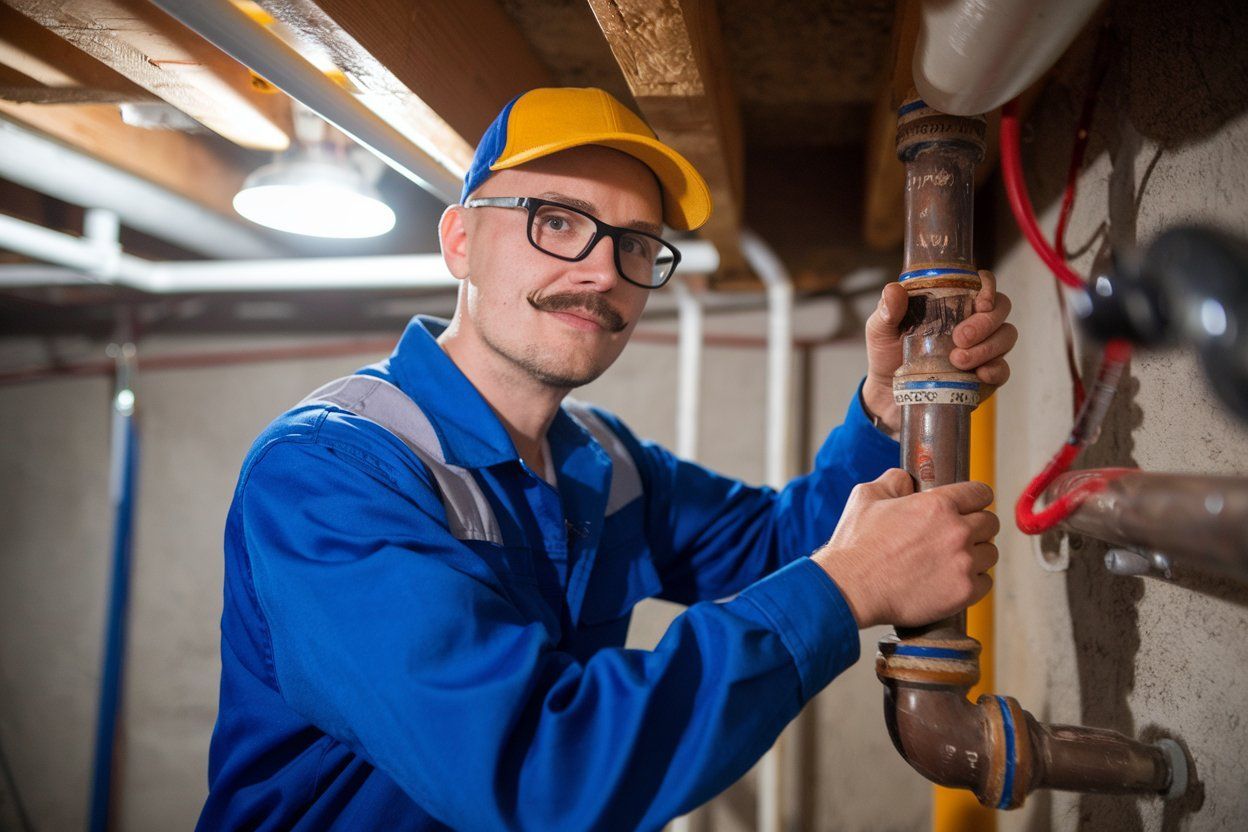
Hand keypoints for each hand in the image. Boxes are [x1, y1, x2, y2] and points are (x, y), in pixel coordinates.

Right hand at [812, 469, 998, 628]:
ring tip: (954, 560)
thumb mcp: (867, 497)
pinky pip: (985, 582)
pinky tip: (953, 580)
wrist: (850, 589)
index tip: (969, 507)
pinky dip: (973, 581)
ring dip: (976, 555)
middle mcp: (957, 531)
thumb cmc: (855, 545)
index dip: (974, 498)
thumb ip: (894, 481)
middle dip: (977, 527)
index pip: (980, 493)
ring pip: (990, 554)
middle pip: (991, 523)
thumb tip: (907, 480)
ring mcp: (963, 563)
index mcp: (937, 504)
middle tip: (958, 536)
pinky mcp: (963, 592)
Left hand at [862, 270, 1016, 434]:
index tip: (980, 302)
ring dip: (987, 347)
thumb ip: (887, 310)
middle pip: (1001, 309)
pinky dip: (996, 370)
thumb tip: (894, 291)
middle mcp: (973, 321)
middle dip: (985, 322)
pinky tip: (979, 374)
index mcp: (951, 303)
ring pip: (1006, 336)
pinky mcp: (985, 375)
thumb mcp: (881, 330)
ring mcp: (983, 348)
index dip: (988, 287)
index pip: (981, 284)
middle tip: (960, 337)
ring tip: (957, 359)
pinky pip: (1003, 369)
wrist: (888, 393)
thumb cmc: (888, 354)